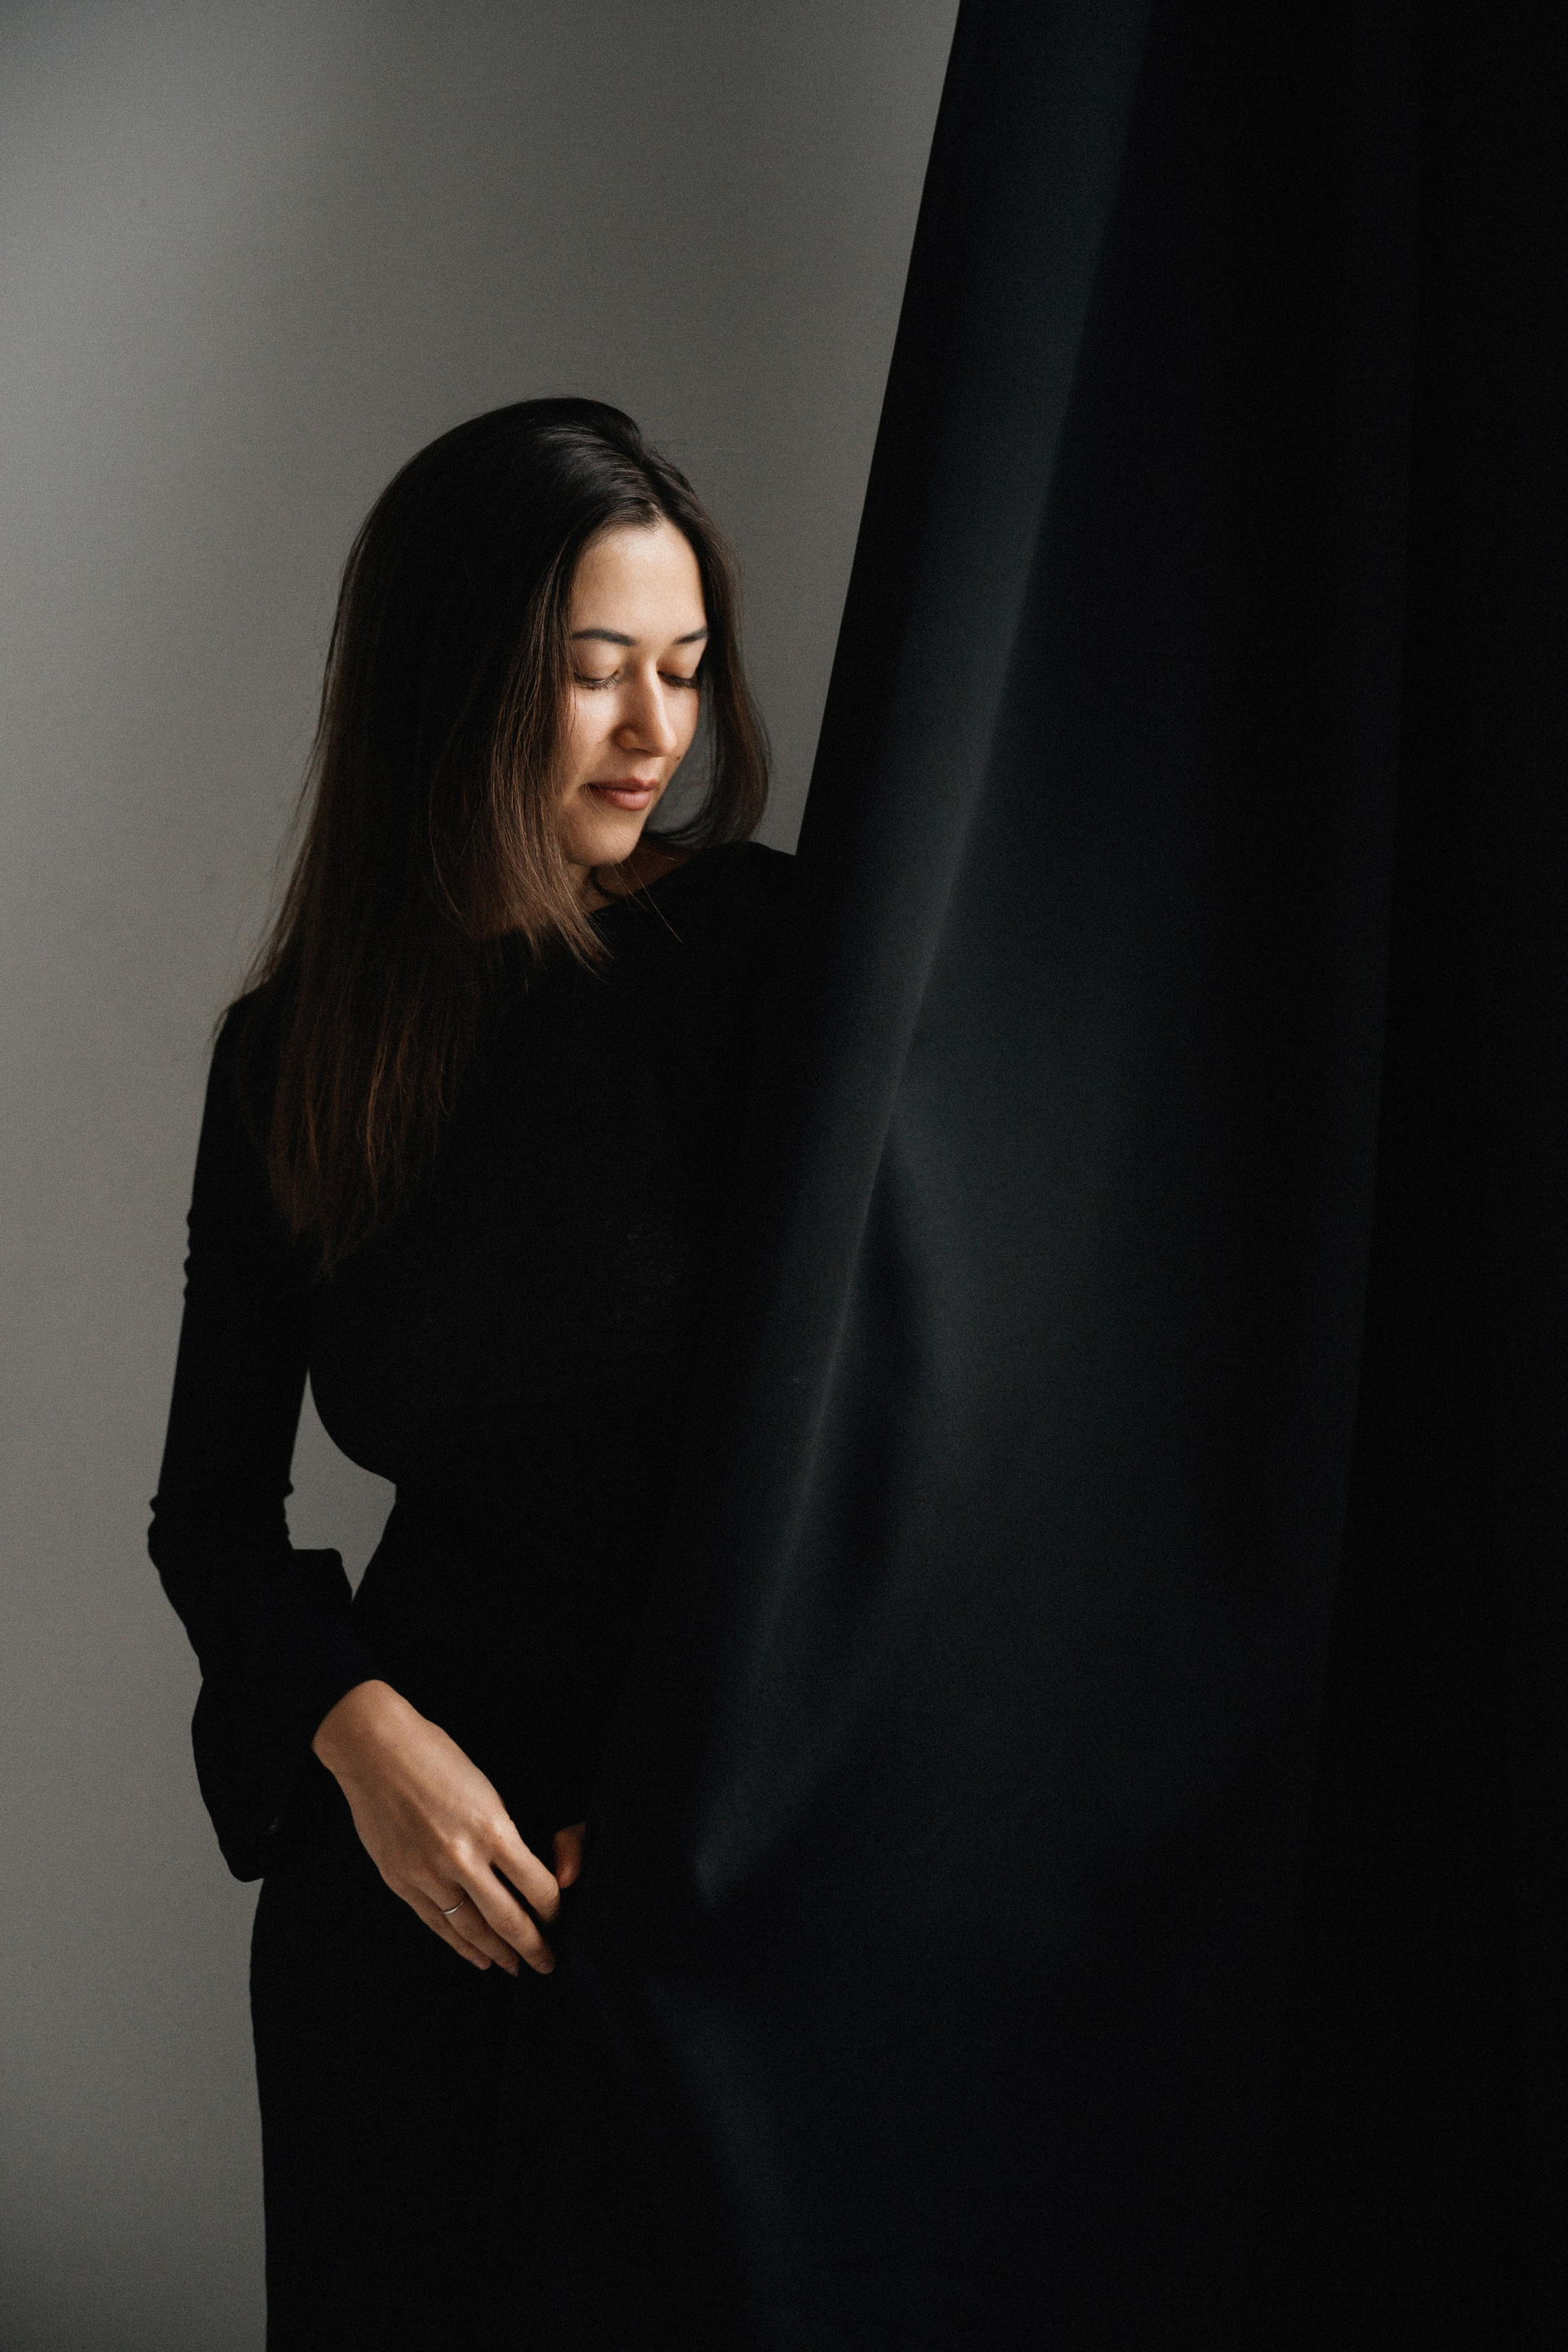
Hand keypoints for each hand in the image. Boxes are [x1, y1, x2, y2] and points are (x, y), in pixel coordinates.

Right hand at [312, 1679, 562, 1975]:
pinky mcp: (401, 1881)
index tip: (562, 1921)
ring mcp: (427, 1874)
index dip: (554, 1911)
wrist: (375, 1749)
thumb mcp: (486, 1790)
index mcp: (492, 1829)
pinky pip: (437, 1923)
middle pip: (508, 1918)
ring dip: (498, 1953)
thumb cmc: (436, 1758)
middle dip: (533, 1946)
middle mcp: (461, 1858)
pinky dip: (460, 1945)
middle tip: (549, 1964)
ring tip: (517, 1967)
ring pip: (471, 1929)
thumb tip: (521, 1874)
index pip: (536, 1886)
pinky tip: (477, 1957)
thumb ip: (502, 1835)